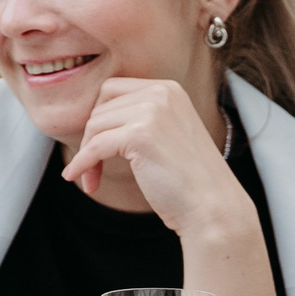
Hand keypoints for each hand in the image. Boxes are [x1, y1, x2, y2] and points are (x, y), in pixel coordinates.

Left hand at [57, 78, 254, 238]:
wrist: (212, 206)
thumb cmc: (187, 178)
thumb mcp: (166, 133)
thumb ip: (138, 118)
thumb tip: (92, 118)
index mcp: (168, 89)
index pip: (111, 90)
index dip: (98, 119)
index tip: (94, 146)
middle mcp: (161, 93)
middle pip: (99, 108)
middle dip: (89, 139)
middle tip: (91, 167)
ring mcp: (152, 111)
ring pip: (93, 126)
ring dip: (86, 155)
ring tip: (91, 180)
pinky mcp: (140, 135)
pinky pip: (94, 146)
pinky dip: (82, 164)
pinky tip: (81, 180)